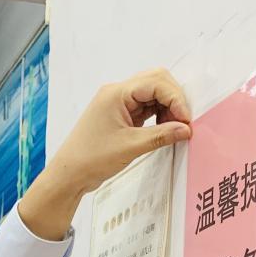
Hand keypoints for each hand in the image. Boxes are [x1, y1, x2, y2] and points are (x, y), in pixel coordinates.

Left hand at [19, 71, 191, 240]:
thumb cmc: (91, 159)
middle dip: (174, 99)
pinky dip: (159, 116)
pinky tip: (165, 129)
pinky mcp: (120, 115)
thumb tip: (186, 129)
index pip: (156, 82)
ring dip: (167, 108)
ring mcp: (118, 103)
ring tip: (174, 129)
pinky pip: (146, 107)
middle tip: (183, 123)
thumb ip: (161, 135)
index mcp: (116, 93)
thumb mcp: (130, 147)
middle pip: (156, 81)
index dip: (175, 99)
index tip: (186, 120)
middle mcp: (117, 93)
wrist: (69, 175)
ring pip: (152, 94)